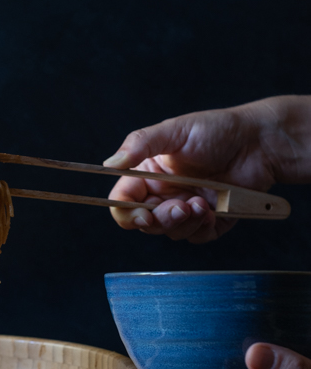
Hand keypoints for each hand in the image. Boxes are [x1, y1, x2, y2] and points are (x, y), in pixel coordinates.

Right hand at [103, 96, 310, 242]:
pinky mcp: (209, 221)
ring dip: (184, 222)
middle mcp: (164, 193)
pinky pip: (196, 238)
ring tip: (202, 203)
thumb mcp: (174, 131)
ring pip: (170, 232)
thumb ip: (139, 144)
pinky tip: (213, 210)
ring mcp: (186, 208)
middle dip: (160, 219)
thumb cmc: (217, 130)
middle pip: (144, 222)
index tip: (141, 212)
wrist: (259, 143)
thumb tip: (109, 164)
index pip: (124, 200)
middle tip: (179, 207)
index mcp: (148, 173)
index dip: (126, 211)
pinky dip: (202, 228)